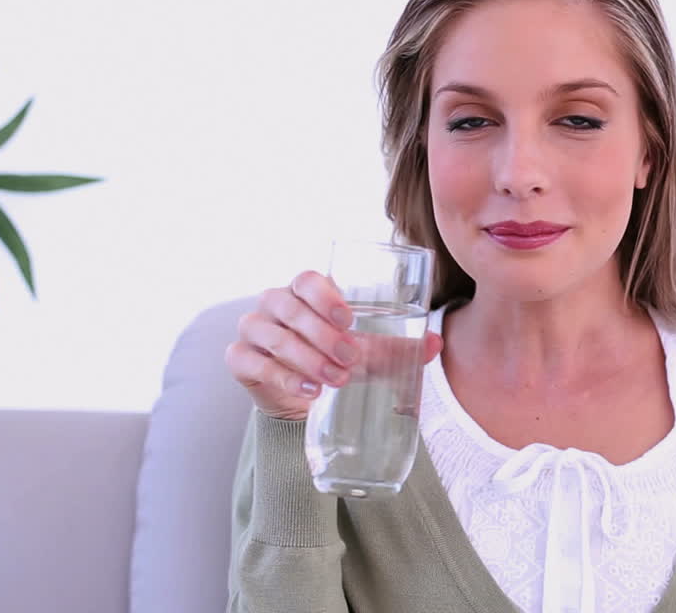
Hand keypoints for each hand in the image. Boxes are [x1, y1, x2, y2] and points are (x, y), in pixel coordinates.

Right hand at [225, 270, 442, 420]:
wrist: (305, 397)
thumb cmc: (338, 360)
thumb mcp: (370, 353)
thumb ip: (400, 347)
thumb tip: (435, 343)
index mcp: (305, 291)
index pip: (307, 279)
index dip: (324, 294)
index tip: (348, 318)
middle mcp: (275, 303)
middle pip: (289, 307)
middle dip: (322, 335)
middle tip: (351, 359)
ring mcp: (253, 329)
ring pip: (273, 335)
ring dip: (307, 358)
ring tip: (336, 380)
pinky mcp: (240, 359)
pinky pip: (252, 362)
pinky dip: (282, 377)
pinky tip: (308, 391)